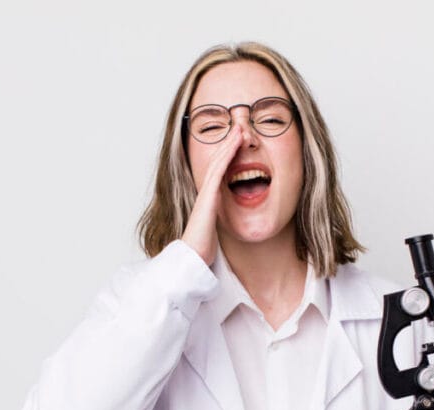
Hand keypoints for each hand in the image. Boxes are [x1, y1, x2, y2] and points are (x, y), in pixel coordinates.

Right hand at [181, 125, 244, 264]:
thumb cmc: (203, 246)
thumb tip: (227, 219)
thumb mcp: (215, 228)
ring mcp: (206, 191)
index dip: (228, 155)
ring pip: (218, 161)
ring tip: (240, 129)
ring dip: (229, 143)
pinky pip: (219, 170)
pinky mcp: (208, 195)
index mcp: (209, 198)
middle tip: (239, 128)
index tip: (238, 143)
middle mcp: (206, 191)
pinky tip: (235, 143)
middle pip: (218, 161)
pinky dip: (227, 154)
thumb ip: (219, 218)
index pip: (219, 171)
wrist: (193, 256)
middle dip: (228, 144)